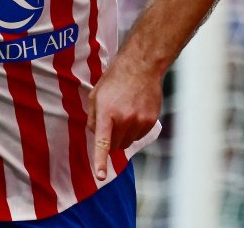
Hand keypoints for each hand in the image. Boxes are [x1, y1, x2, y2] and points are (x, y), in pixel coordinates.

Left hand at [86, 63, 161, 180]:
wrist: (141, 67)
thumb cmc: (114, 80)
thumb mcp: (95, 96)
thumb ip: (93, 118)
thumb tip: (96, 136)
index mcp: (107, 113)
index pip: (103, 142)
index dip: (101, 161)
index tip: (101, 176)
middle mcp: (124, 119)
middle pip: (114, 146)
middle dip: (110, 141)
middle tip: (110, 123)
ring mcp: (140, 121)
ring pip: (127, 143)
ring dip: (122, 136)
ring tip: (122, 114)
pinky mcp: (151, 121)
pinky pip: (139, 137)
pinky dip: (134, 131)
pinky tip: (133, 113)